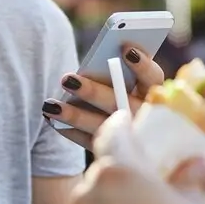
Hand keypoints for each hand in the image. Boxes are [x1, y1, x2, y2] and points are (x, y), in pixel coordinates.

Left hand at [45, 45, 164, 149]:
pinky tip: (54, 121)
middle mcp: (145, 117)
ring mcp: (131, 138)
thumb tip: (92, 63)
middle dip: (93, 92)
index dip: (143, 64)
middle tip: (67, 79)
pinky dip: (71, 132)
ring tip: (50, 105)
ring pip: (103, 127)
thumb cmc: (124, 93)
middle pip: (121, 103)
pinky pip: (91, 143)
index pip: (154, 78)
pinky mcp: (116, 153)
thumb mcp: (128, 83)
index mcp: (153, 95)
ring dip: (75, 115)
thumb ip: (117, 73)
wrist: (137, 143)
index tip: (126, 49)